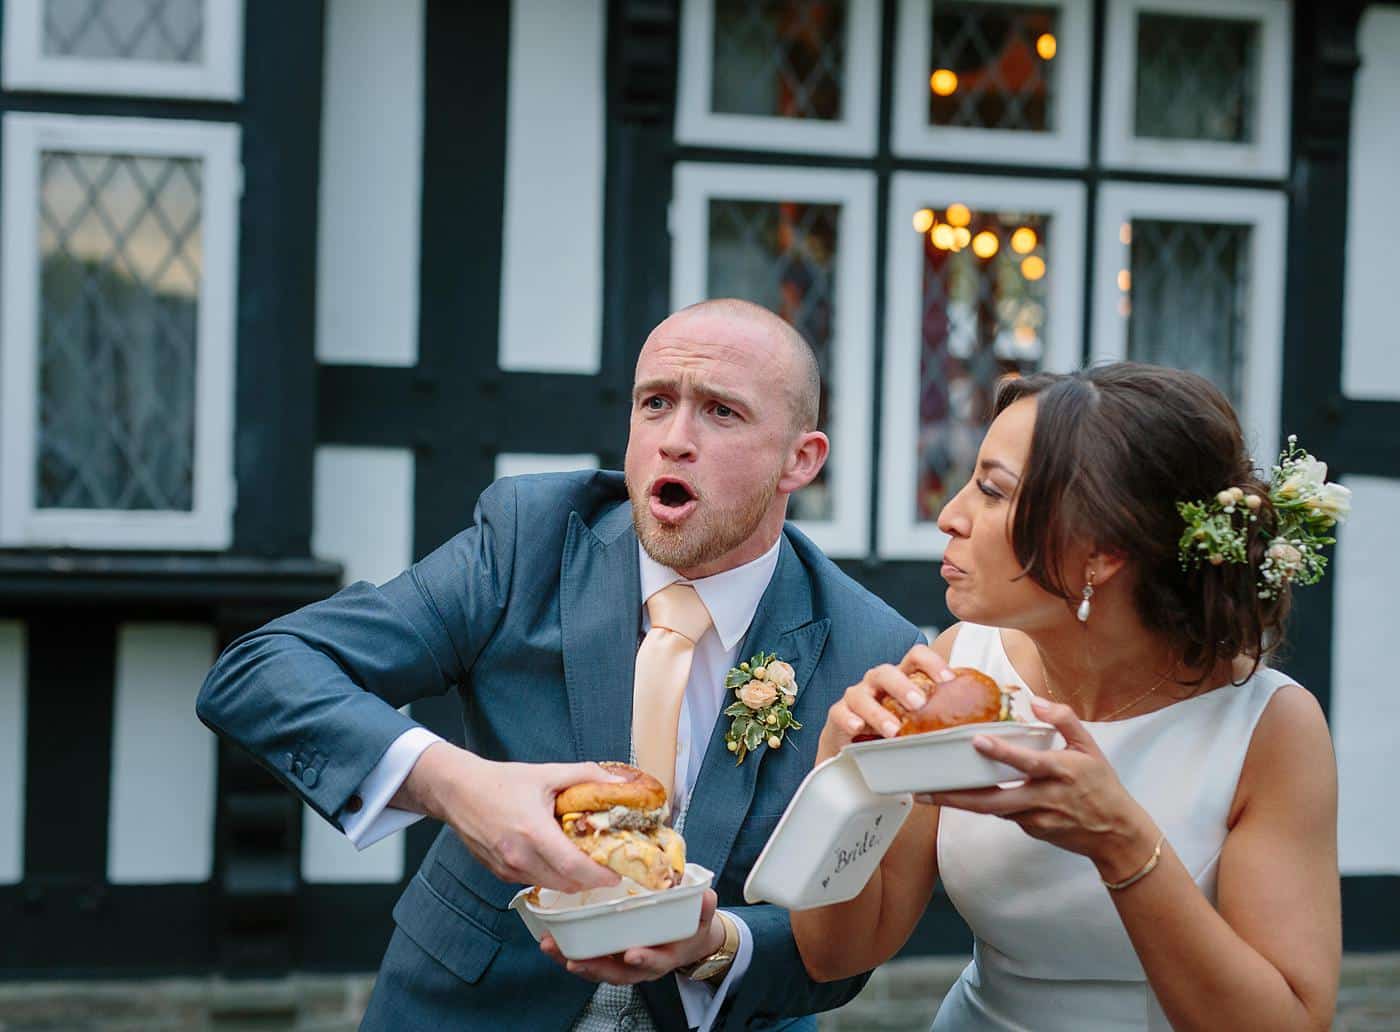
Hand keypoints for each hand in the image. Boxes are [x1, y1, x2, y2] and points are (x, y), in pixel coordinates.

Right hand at [399, 743, 624, 891]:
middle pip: (565, 883)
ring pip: (550, 886)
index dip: (599, 875)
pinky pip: (533, 881)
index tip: (616, 874)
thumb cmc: (500, 781)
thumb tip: (619, 781)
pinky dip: (550, 876)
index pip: (573, 867)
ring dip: (570, 880)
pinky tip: (558, 859)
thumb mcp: (546, 773)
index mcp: (532, 832)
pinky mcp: (500, 874)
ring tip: (586, 863)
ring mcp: (507, 869)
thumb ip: (585, 776)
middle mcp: (518, 856)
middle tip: (607, 868)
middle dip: (590, 880)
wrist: (458, 792)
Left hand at [539, 889, 722, 984]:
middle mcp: (641, 966)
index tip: (632, 953)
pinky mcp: (609, 956)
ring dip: (574, 960)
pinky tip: (552, 942)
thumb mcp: (702, 919)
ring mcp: (623, 964)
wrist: (686, 941)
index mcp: (665, 957)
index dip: (645, 959)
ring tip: (552, 948)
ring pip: (597, 968)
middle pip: (616, 973)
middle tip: (575, 960)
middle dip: (594, 967)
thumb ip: (703, 909)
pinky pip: (589, 958)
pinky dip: (570, 952)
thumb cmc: (690, 928)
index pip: (655, 962)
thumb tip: (705, 897)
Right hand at [817, 644, 954, 762]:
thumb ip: (941, 713)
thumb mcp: (918, 718)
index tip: (949, 681)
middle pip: (887, 672)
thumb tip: (984, 719)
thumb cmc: (895, 727)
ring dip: (878, 712)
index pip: (915, 657)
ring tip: (893, 730)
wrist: (857, 745)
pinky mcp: (838, 714)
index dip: (932, 663)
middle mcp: (877, 681)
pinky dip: (850, 720)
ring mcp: (856, 696)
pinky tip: (859, 729)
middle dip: (903, 686)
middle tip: (919, 704)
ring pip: (862, 695)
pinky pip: (841, 713)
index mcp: (900, 676)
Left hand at [919, 697, 1158, 880]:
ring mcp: (1037, 818)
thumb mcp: (1090, 747)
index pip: (1028, 762)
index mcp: (1062, 772)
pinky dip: (985, 804)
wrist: (1116, 834)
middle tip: (926, 791)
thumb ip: (1064, 719)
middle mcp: (1045, 798)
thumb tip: (1035, 700)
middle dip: (958, 798)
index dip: (1002, 752)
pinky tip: (963, 795)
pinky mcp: (1031, 830)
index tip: (977, 741)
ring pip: (992, 810)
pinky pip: (1003, 814)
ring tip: (929, 794)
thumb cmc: (1102, 785)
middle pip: (995, 801)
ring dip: (961, 804)